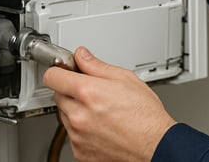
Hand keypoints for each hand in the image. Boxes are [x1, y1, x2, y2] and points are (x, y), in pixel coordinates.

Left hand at [43, 47, 176, 161]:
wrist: (155, 145)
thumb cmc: (145, 115)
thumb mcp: (125, 78)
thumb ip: (97, 66)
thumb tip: (82, 56)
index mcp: (88, 93)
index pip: (53, 76)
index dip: (59, 71)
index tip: (65, 70)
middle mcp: (78, 115)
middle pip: (58, 95)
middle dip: (71, 91)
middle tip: (91, 91)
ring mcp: (77, 135)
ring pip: (65, 116)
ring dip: (76, 110)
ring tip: (100, 111)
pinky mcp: (80, 151)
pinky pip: (72, 135)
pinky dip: (81, 130)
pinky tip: (101, 126)